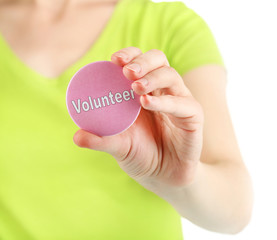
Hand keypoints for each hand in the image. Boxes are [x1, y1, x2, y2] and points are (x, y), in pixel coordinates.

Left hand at [73, 46, 203, 192]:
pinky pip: (182, 103)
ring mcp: (180, 102)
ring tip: (134, 87)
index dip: (129, 55)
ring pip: (171, 76)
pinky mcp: (193, 116)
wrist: (163, 178)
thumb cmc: (141, 156)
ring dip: (152, 77)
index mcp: (145, 92)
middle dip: (142, 61)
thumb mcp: (119, 146)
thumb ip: (100, 139)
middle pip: (158, 60)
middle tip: (126, 70)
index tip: (114, 59)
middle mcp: (163, 92)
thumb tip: (76, 136)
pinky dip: (164, 102)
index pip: (140, 63)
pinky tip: (146, 103)